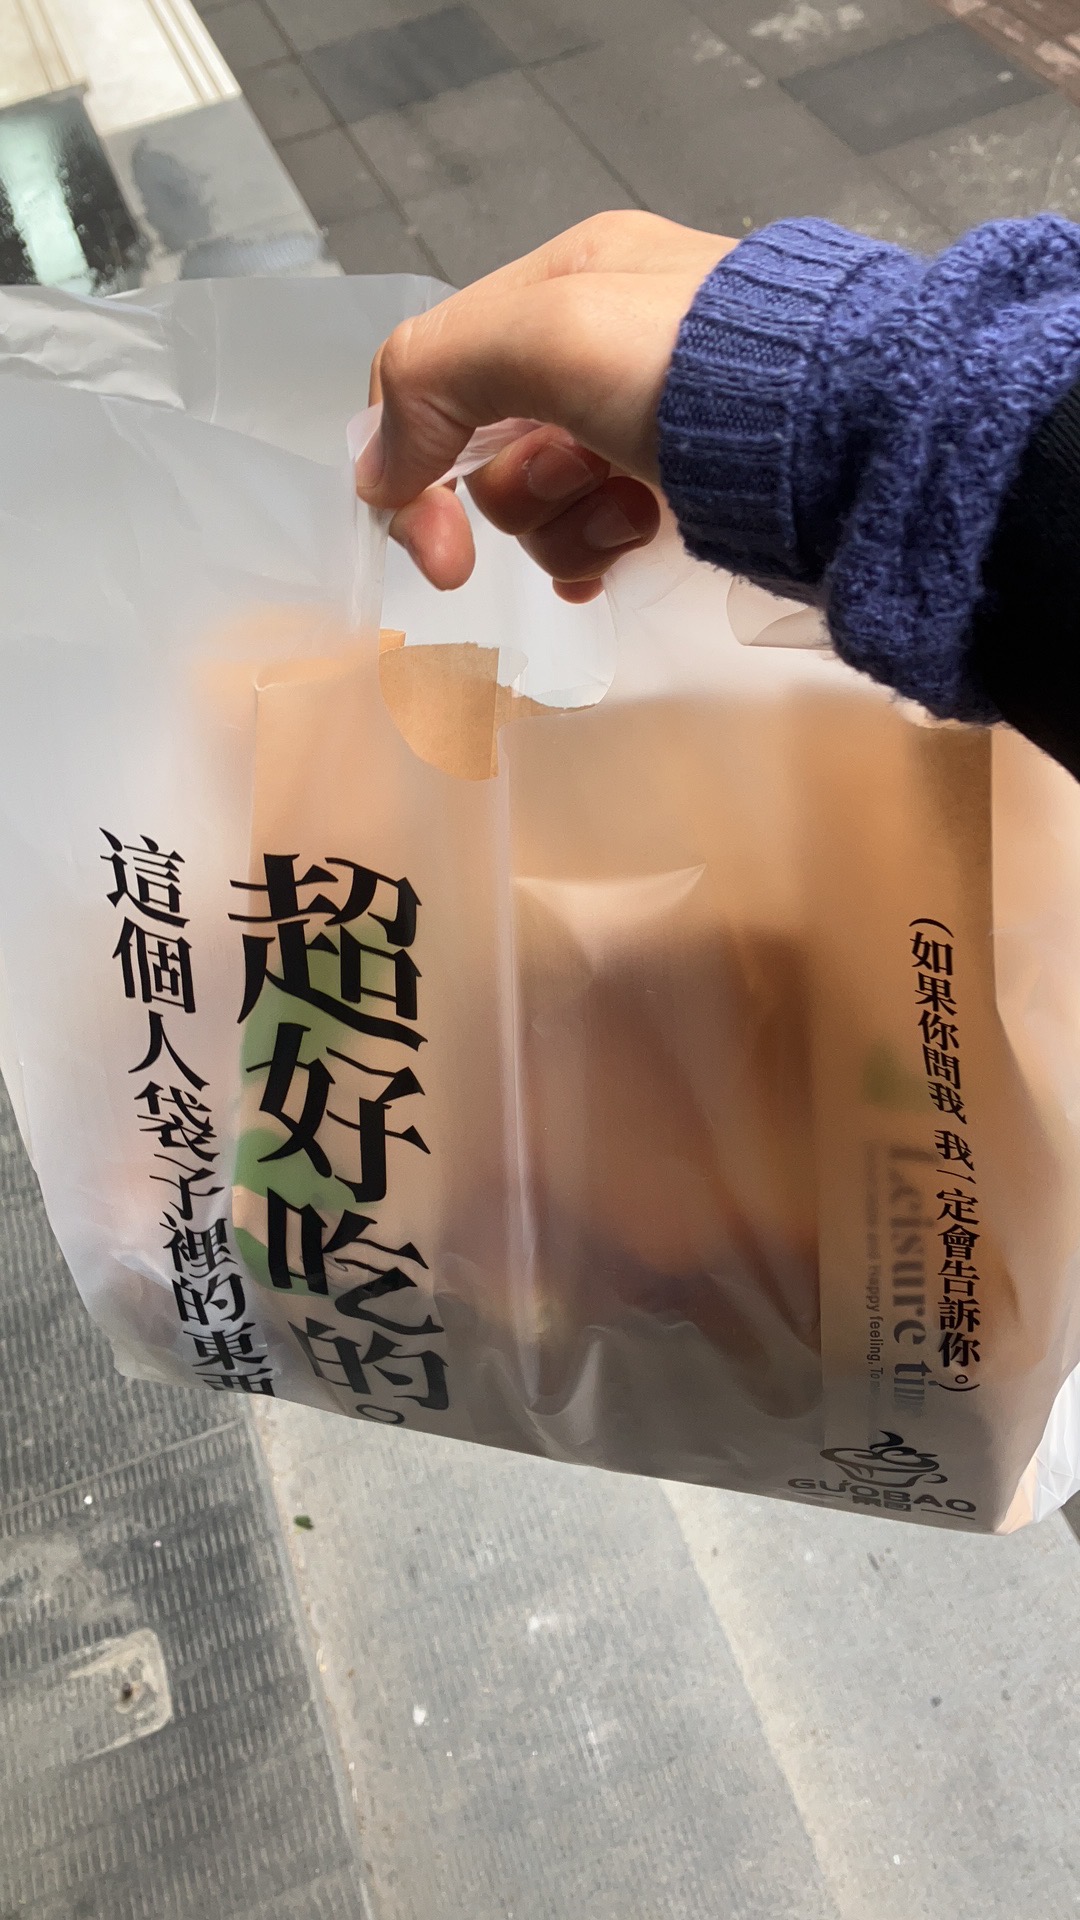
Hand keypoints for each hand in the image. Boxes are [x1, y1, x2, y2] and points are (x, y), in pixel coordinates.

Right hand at [356, 211, 736, 602]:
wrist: (844, 439)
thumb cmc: (693, 371)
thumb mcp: (546, 334)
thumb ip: (434, 379)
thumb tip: (375, 473)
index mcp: (566, 281)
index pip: (435, 370)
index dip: (411, 460)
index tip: (435, 553)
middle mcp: (600, 345)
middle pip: (489, 449)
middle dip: (521, 494)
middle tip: (574, 498)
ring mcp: (642, 421)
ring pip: (541, 501)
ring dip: (567, 528)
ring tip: (629, 522)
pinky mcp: (682, 487)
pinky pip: (598, 531)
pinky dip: (601, 550)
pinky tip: (629, 552)